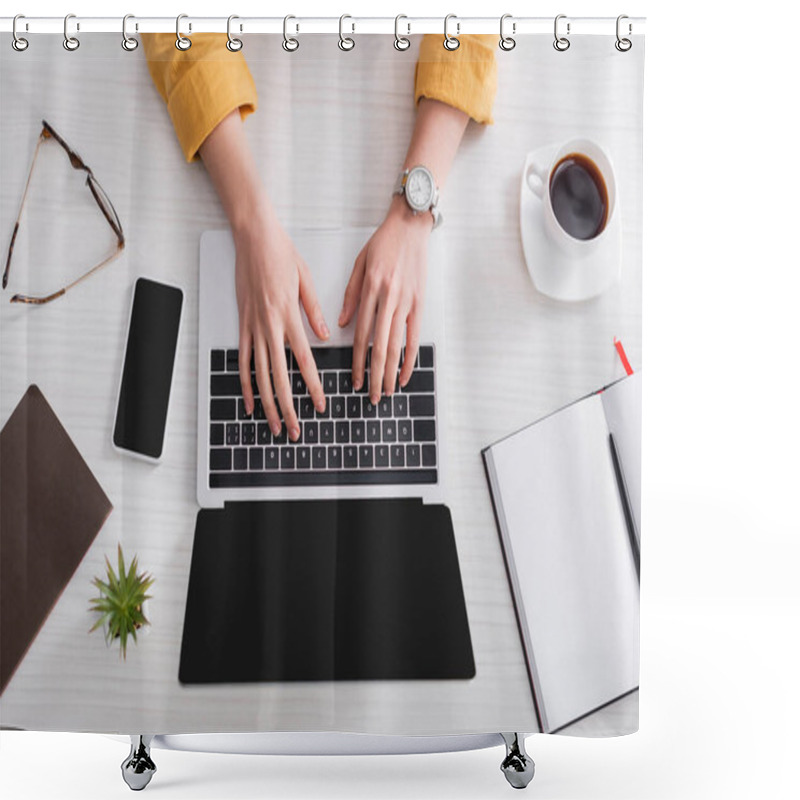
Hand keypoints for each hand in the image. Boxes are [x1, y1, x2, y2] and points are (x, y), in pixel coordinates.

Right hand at [234, 205, 328, 440]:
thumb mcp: (305, 280)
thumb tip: (326, 336)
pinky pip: (242, 360)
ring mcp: (252, 327)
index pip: (304, 362)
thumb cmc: (281, 254)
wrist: (253, 237)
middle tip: (294, 430)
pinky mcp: (241, 324)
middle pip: (279, 377)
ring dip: (267, 403)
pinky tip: (250, 402)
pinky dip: (245, 384)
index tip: (319, 406)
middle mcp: (269, 326)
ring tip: (273, 425)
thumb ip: (314, 311)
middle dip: (288, 407)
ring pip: (259, 374)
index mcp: (289, 317)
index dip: (312, 387)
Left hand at [339, 195, 430, 403]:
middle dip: (373, 376)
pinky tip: (405, 374)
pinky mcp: (421, 303)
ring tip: (386, 392)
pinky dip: (410, 358)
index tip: (353, 379)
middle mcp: (389, 299)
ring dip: (391, 373)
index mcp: (370, 290)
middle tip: (370, 396)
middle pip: (379, 347)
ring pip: (397, 346)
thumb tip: (342, 324)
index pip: (361, 335)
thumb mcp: (359, 264)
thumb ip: (350, 295)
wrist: (411, 225)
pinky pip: (415, 337)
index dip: (357, 361)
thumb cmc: (384, 243)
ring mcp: (407, 302)